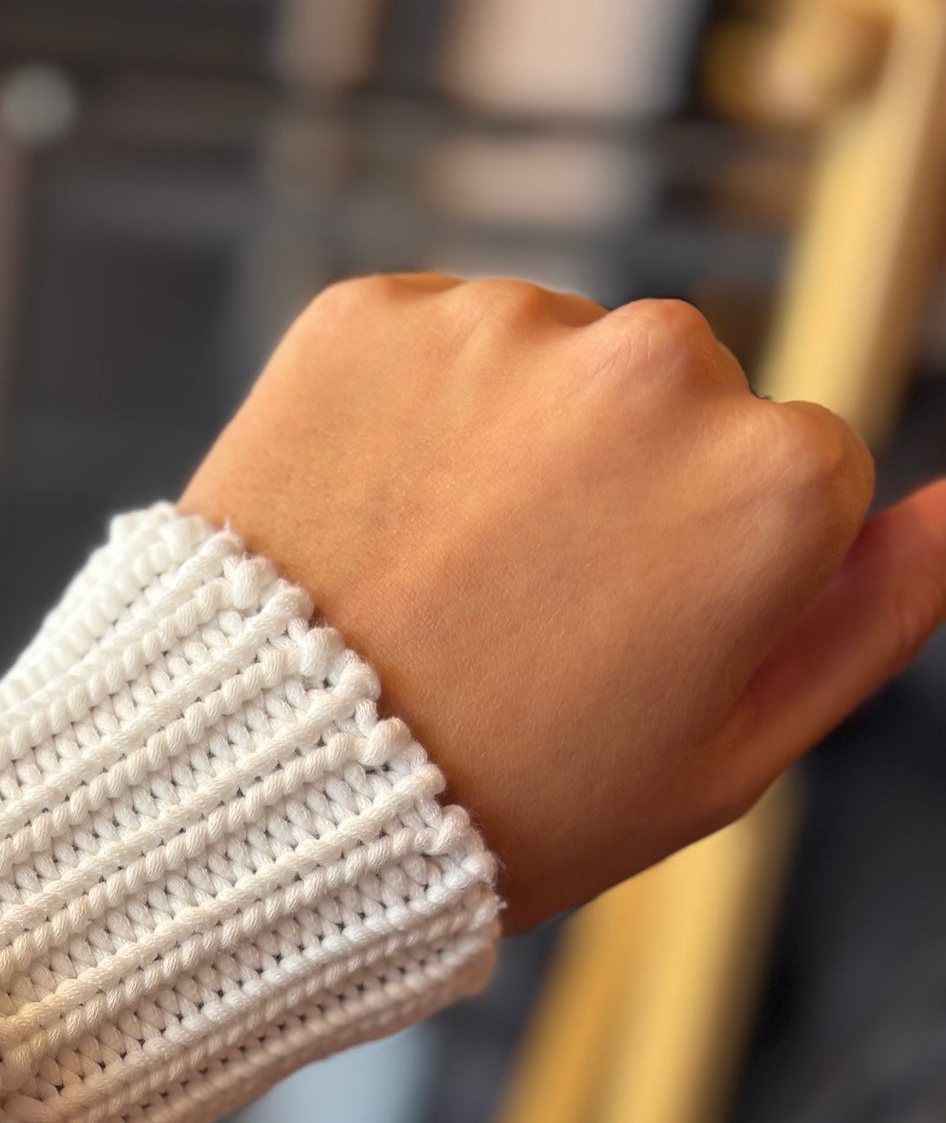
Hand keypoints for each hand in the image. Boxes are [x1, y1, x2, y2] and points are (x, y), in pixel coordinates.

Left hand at [181, 274, 945, 927]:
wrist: (253, 794)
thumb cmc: (494, 807)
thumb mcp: (723, 760)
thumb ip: (869, 616)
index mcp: (769, 481)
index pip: (797, 476)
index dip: (711, 572)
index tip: (627, 640)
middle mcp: (654, 368)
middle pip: (680, 401)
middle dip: (620, 488)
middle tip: (516, 620)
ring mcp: (502, 329)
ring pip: (550, 366)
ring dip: (509, 445)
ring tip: (430, 581)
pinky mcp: (368, 315)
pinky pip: (427, 346)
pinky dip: (402, 418)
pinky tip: (367, 524)